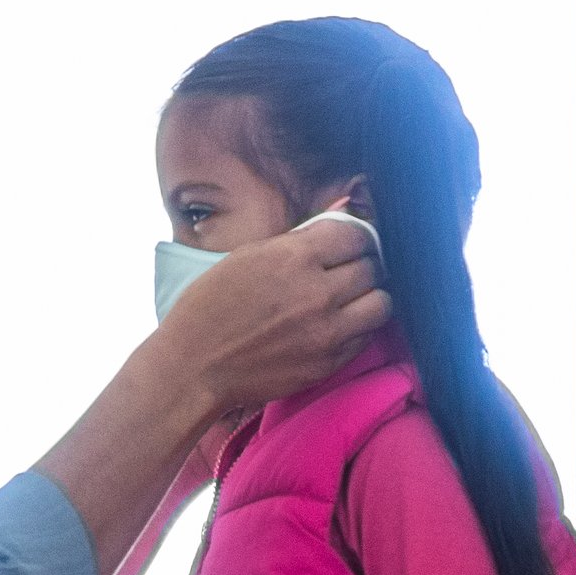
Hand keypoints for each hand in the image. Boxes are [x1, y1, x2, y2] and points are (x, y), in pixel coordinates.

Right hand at [150, 217, 390, 419]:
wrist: (195, 366)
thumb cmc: (212, 305)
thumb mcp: (249, 255)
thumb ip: (302, 236)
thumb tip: (346, 208)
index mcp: (295, 258)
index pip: (357, 235)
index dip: (356, 237)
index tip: (349, 244)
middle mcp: (318, 293)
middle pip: (372, 268)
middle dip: (362, 265)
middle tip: (346, 271)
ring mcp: (326, 332)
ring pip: (380, 304)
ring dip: (370, 296)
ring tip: (351, 299)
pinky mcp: (327, 364)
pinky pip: (365, 338)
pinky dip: (358, 328)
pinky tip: (337, 325)